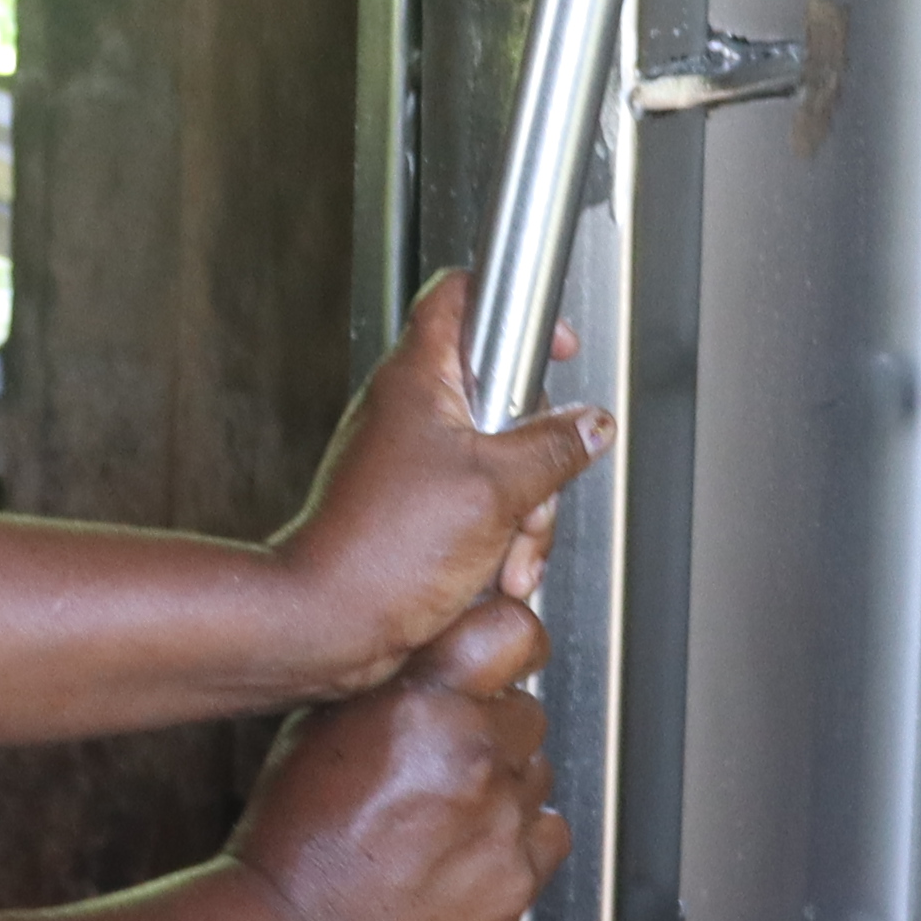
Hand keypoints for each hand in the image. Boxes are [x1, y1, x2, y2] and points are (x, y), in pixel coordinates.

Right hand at [234, 594, 567, 920]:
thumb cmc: (295, 838)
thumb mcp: (321, 726)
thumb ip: (394, 683)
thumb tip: (437, 654)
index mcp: (421, 701)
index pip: (515, 632)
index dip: (512, 645)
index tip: (505, 661)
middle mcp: (471, 751)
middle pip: (525, 713)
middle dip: (492, 732)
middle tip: (443, 767)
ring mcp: (501, 815)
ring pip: (536, 774)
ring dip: (503, 788)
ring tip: (444, 818)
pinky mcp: (518, 875)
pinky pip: (548, 833)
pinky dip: (519, 840)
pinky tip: (467, 851)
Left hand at [273, 274, 605, 693]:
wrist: (329, 623)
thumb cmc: (383, 549)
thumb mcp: (498, 489)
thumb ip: (554, 447)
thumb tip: (591, 425)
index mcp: (418, 379)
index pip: (460, 297)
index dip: (514, 307)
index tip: (554, 342)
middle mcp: (412, 413)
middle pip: (505, 400)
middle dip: (537, 460)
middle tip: (530, 493)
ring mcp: (414, 462)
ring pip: (503, 465)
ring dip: (522, 517)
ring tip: (506, 557)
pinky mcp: (417, 509)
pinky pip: (483, 509)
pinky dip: (499, 541)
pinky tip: (493, 575)